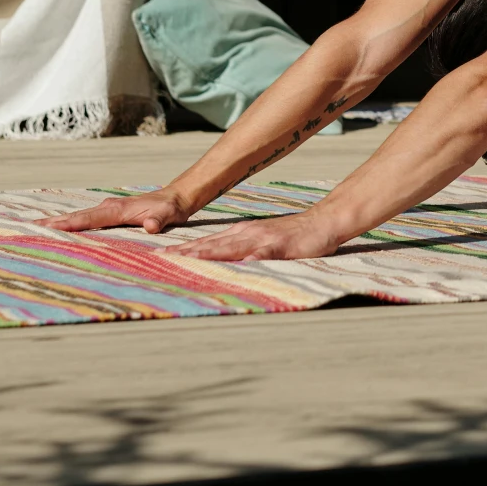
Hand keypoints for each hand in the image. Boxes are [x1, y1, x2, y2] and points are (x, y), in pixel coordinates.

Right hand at [44, 193, 189, 234]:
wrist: (175, 197)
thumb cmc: (171, 208)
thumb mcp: (169, 215)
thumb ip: (159, 220)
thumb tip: (150, 226)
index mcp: (117, 210)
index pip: (88, 219)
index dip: (69, 224)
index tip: (48, 228)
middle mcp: (108, 207)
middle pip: (76, 216)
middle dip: (52, 222)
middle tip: (27, 228)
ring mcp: (107, 209)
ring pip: (78, 217)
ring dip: (57, 223)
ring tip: (34, 229)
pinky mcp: (109, 213)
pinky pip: (85, 220)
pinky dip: (69, 224)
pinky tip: (59, 230)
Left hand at [169, 212, 341, 262]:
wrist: (323, 221)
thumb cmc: (293, 235)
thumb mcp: (262, 240)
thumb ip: (243, 249)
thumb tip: (220, 260)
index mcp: (242, 232)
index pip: (209, 242)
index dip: (186, 249)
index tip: (163, 255)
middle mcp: (248, 233)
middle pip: (213, 243)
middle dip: (187, 251)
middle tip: (163, 258)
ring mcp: (263, 239)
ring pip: (231, 247)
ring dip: (209, 253)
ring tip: (189, 259)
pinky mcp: (281, 246)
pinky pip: (264, 254)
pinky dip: (251, 258)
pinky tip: (241, 264)